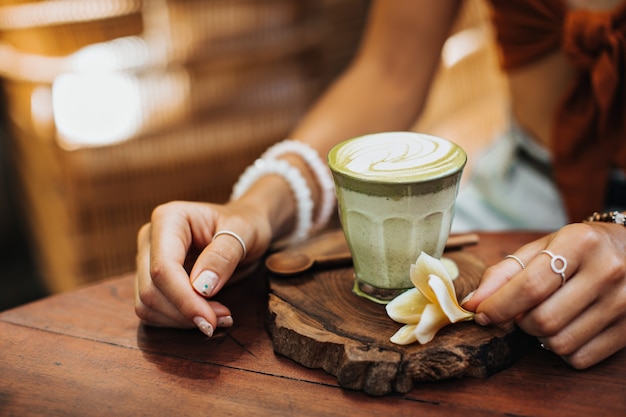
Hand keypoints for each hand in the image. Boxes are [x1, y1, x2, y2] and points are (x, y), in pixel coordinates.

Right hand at [134, 200, 271, 336]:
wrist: (243, 229)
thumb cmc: (245, 225)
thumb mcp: (245, 232)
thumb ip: (223, 256)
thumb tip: (201, 287)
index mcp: (169, 219)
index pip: (163, 268)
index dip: (184, 299)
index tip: (210, 320)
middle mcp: (150, 238)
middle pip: (151, 289)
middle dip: (185, 312)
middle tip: (223, 318)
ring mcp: (147, 260)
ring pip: (147, 305)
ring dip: (181, 320)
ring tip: (219, 317)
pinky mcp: (151, 280)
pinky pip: (153, 311)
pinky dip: (178, 321)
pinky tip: (206, 316)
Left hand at [463, 222, 625, 368]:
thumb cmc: (578, 250)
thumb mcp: (541, 247)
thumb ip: (503, 274)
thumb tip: (472, 303)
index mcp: (580, 243)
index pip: (530, 286)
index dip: (498, 306)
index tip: (480, 314)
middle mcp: (607, 271)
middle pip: (543, 319)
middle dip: (519, 322)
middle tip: (519, 311)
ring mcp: (624, 302)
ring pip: (560, 343)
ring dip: (539, 337)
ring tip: (544, 316)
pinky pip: (581, 357)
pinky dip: (562, 350)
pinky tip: (566, 328)